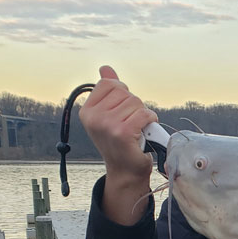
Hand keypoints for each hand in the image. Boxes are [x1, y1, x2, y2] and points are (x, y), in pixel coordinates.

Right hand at [78, 66, 157, 223]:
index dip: (122, 94)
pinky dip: (149, 121)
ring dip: (142, 116)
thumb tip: (105, 68)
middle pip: (125, 93)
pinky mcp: (122, 132)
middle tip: (130, 124)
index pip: (109, 83)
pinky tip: (144, 131)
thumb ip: (108, 91)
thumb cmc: (120, 142)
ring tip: (136, 130)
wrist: (125, 170)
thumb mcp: (110, 114)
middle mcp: (93, 116)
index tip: (122, 111)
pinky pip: (144, 114)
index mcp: (87, 110)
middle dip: (134, 107)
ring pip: (136, 103)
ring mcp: (106, 124)